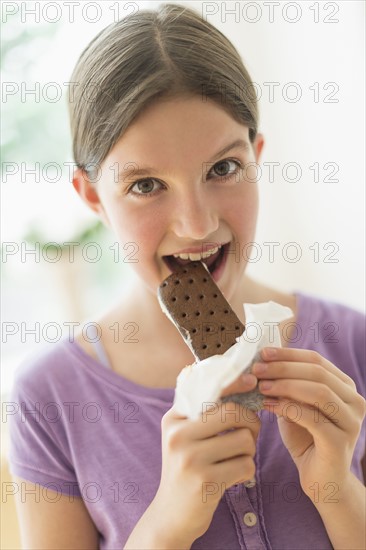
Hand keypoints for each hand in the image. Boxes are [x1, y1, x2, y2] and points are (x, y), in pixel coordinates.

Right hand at [154, 374, 259, 544]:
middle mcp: (178, 434)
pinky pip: (246, 465)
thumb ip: (201, 411)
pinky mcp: (205, 481)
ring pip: (244, 439)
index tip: (250, 380)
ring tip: (236, 459)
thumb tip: (236, 381)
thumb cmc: (186, 468)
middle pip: (232, 412)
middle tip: (251, 433)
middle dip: (251, 422)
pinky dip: (247, 470)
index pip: (207, 389)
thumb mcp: (183, 436)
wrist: (171, 515)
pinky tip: (233, 477)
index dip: (233, 382)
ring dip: (249, 451)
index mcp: (173, 418)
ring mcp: (190, 457)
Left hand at [252, 347, 365, 502]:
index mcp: (345, 387)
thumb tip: (263, 362)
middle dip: (283, 368)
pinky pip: (312, 418)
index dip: (288, 354)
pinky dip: (287, 408)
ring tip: (261, 387)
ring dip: (285, 386)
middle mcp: (354, 401)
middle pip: (317, 372)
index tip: (262, 353)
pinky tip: (267, 406)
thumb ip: (287, 385)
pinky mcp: (340, 442)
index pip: (316, 360)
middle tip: (257, 369)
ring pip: (318, 392)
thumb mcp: (296, 405)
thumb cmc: (306, 439)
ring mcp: (351, 422)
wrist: (321, 481)